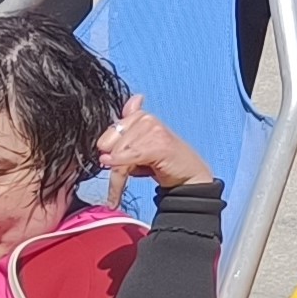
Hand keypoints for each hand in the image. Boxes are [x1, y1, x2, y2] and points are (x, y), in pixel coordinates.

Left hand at [95, 93, 212, 202]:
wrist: (189, 178)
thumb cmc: (164, 163)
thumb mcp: (139, 147)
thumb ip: (127, 131)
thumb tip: (129, 102)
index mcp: (140, 115)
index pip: (108, 134)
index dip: (107, 152)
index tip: (107, 165)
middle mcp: (146, 118)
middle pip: (109, 143)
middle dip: (110, 162)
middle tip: (117, 180)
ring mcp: (154, 129)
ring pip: (117, 154)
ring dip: (116, 178)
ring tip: (118, 191)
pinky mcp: (158, 144)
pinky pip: (127, 160)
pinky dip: (119, 178)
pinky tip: (115, 195)